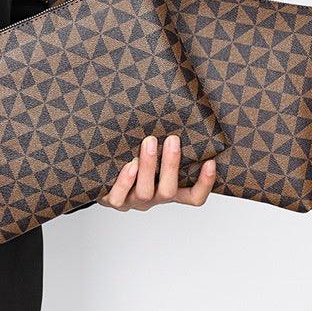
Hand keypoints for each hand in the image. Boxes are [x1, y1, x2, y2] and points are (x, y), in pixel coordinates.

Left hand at [99, 135, 215, 211]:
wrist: (100, 179)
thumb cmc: (131, 161)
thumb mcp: (152, 155)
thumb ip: (164, 144)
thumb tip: (175, 108)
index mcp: (168, 190)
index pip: (193, 197)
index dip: (204, 184)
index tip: (211, 162)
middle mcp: (153, 198)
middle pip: (168, 191)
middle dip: (171, 164)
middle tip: (173, 139)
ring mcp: (133, 201)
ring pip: (144, 192)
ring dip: (148, 166)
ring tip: (149, 141)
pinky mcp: (114, 201)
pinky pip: (119, 196)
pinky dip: (125, 180)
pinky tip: (128, 164)